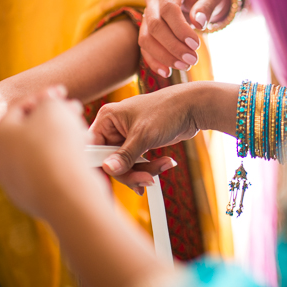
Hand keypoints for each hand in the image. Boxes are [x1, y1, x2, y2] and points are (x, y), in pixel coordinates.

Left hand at [0, 91, 97, 218]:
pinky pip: (49, 172)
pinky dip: (63, 162)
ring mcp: (16, 182)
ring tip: (83, 137)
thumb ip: (49, 100)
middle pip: (30, 131)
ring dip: (62, 140)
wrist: (66, 191)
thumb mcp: (53, 107)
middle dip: (55, 119)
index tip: (64, 94)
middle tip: (74, 114)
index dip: (45, 97)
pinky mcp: (34, 197)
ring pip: (41, 152)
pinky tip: (80, 157)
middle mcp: (1, 160)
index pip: (20, 107)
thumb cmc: (56, 145)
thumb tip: (52, 102)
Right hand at [89, 84, 205, 190]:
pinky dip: (149, 168)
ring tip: (163, 166)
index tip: (115, 176)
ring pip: (125, 165)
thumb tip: (108, 169)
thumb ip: (125, 155)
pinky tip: (165, 164)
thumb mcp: (144, 135)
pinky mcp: (139, 144)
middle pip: (111, 161)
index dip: (102, 164)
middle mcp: (114, 127)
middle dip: (130, 172)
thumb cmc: (167, 111)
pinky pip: (137, 164)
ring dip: (144, 171)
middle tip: (147, 179)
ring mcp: (127, 137)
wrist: (193, 107)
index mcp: (107, 118)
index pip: (93, 148)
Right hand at [140, 0, 229, 76]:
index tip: (196, 45)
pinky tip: (167, 72)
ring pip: (145, 38)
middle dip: (173, 46)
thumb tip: (199, 23)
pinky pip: (145, 46)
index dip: (180, 29)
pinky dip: (154, 60)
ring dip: (164, 56)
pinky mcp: (147, 27)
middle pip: (155, 25)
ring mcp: (147, 12)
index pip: (168, 9)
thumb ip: (207, 5)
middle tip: (193, 60)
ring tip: (185, 66)